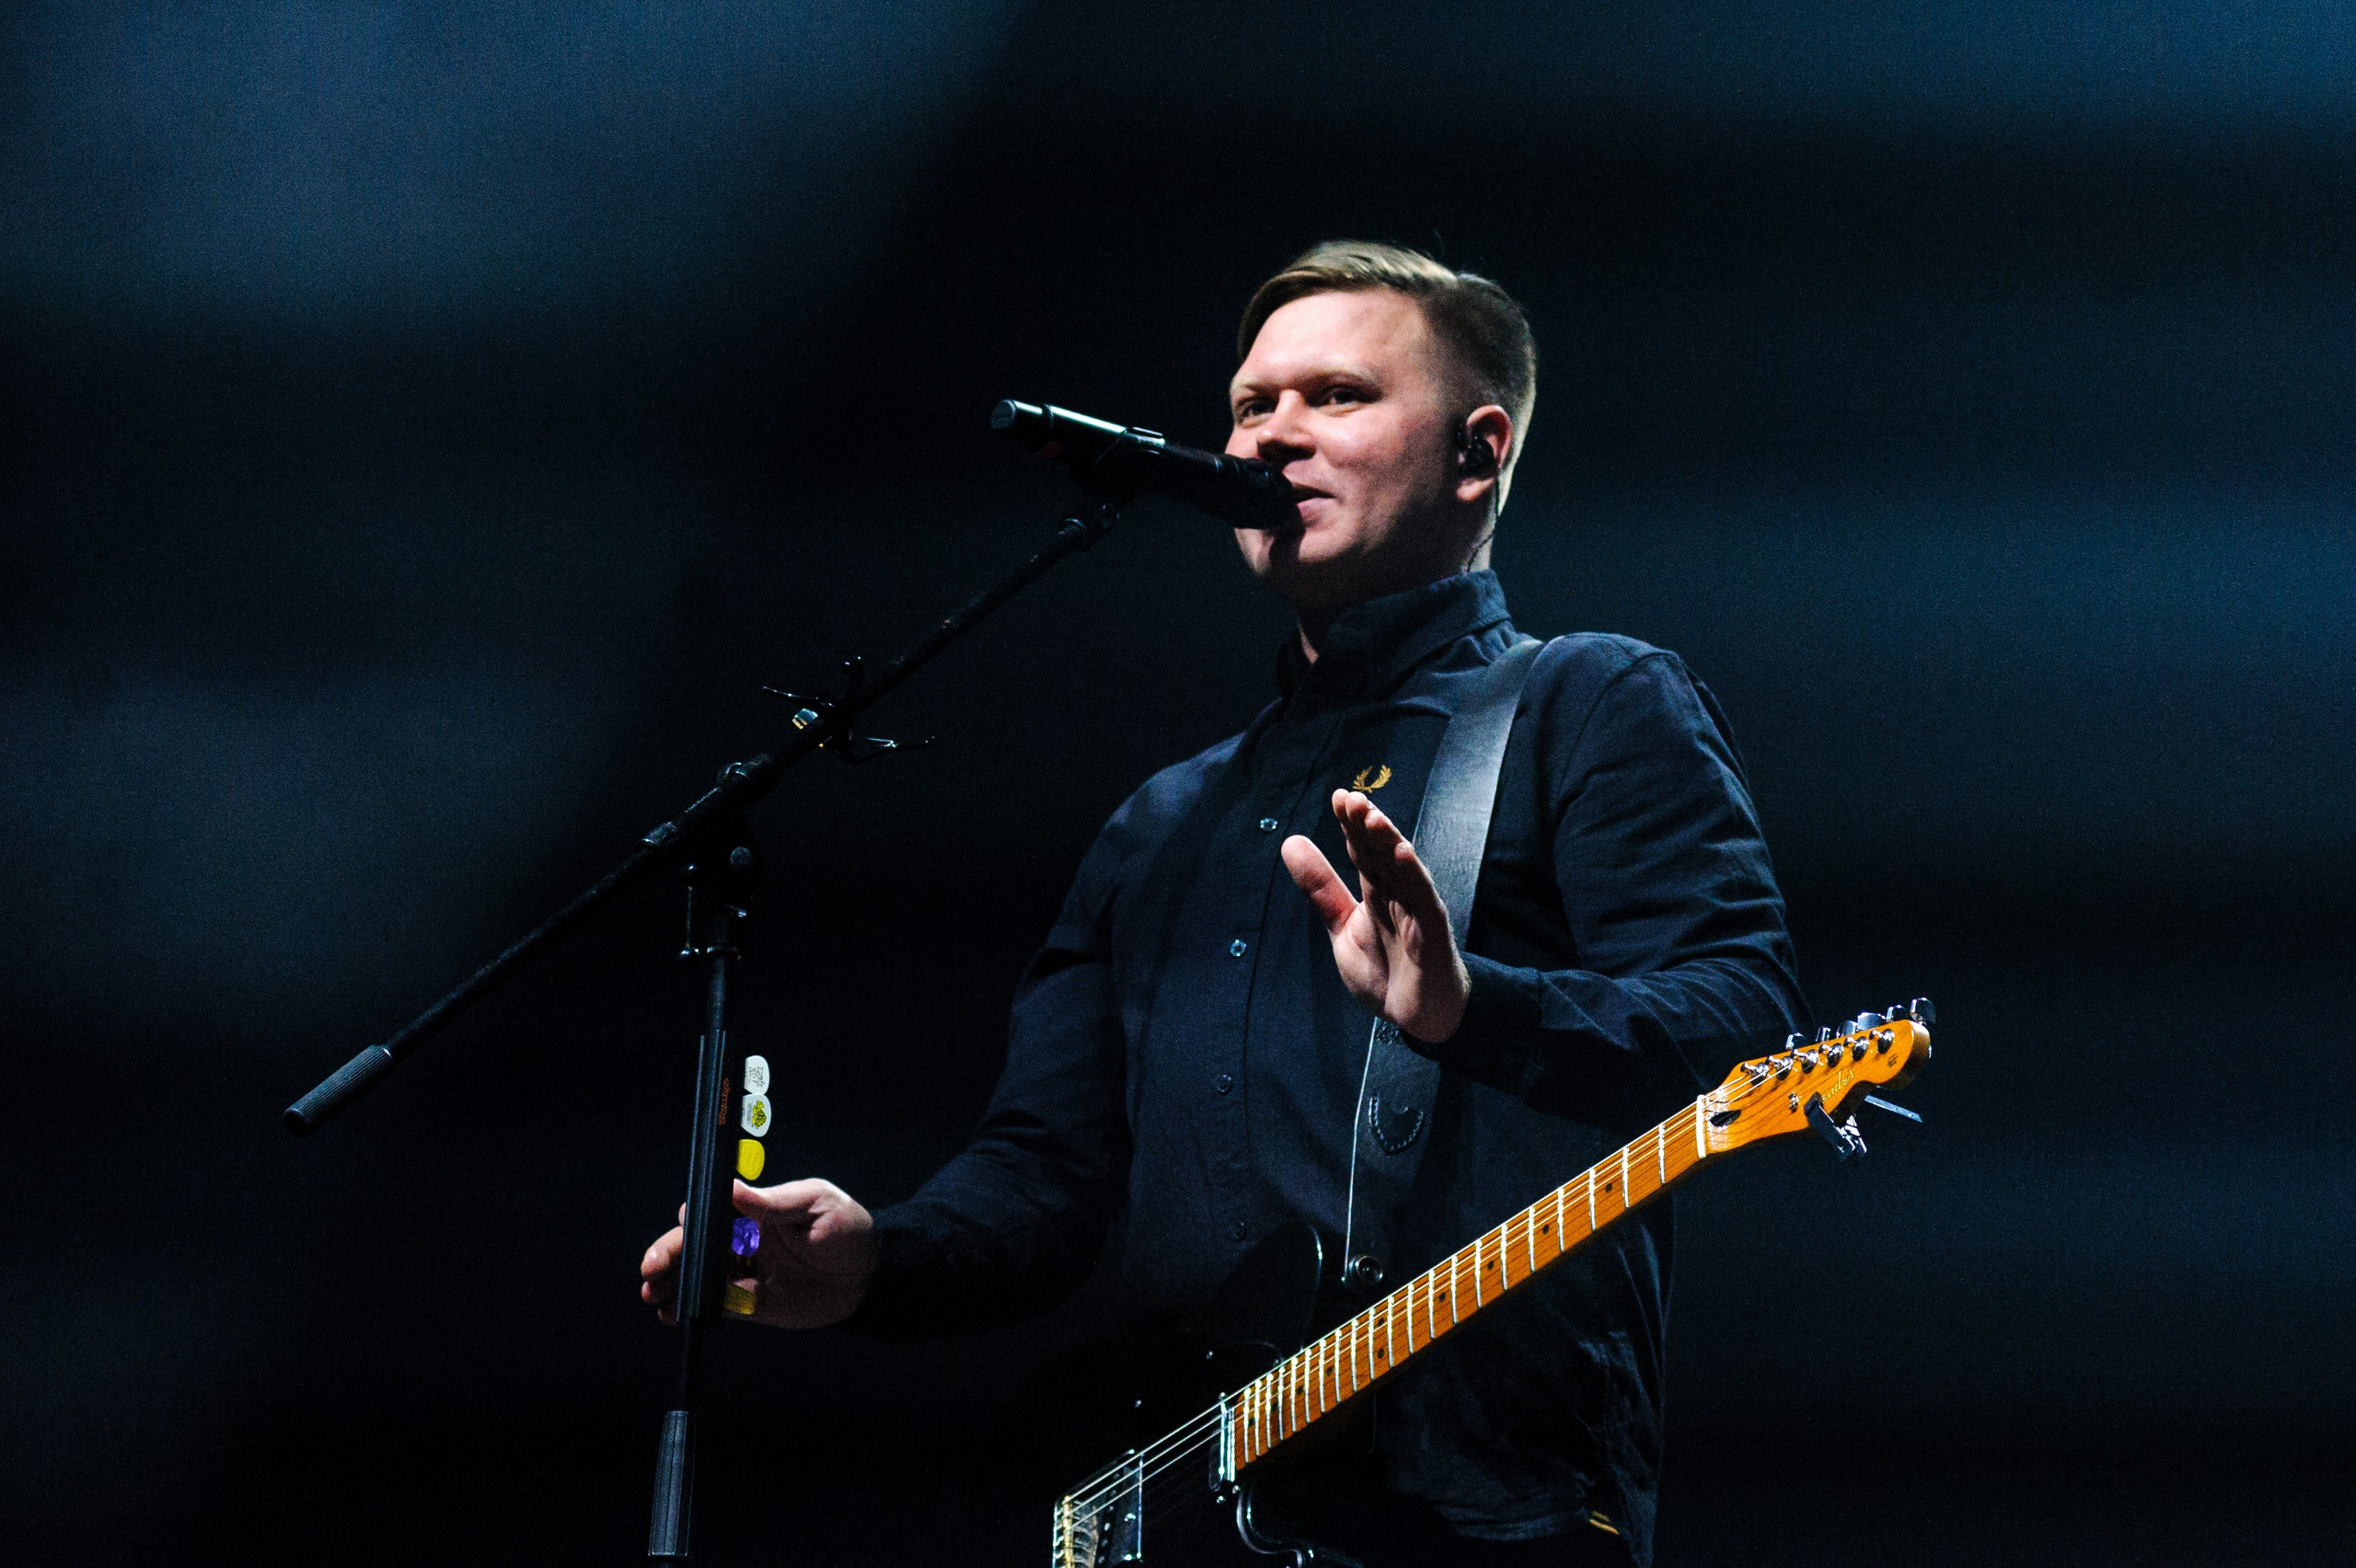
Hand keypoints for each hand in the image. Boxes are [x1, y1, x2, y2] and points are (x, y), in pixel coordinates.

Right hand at [639, 1178, 878, 1329]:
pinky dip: (692, 1309)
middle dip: (670, 1254)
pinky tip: (670, 1314)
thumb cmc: (848, 1228)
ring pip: (699, 1276)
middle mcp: (744, 1240)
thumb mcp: (818, 1204)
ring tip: (650, 1295)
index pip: (714, 1209)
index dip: (694, 1217)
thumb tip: (733, 1188)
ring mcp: (746, 1272)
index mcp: (757, 1211)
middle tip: (650, 1269)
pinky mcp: (752, 1304)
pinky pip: (716, 1305)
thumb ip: (775, 1201)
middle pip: (696, 1245)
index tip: (683, 1224)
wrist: (871, 1277)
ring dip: (672, 1283)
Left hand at [1282, 789, 1470, 1042]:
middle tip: (1350, 797)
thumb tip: (1290, 843)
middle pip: (1380, 852)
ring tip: (1371, 816)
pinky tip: (1402, 853)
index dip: (1350, 825)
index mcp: (1376, 891)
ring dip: (1388, 840)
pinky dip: (1413, 875)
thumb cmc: (1386, 971)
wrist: (1417, 1017)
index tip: (1338, 797)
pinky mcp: (1431, 929)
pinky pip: (1423, 898)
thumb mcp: (1342, 929)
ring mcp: (1416, 908)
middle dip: (1366, 824)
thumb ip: (1321, 890)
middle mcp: (1397, 893)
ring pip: (1402, 867)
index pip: (1362, 851)